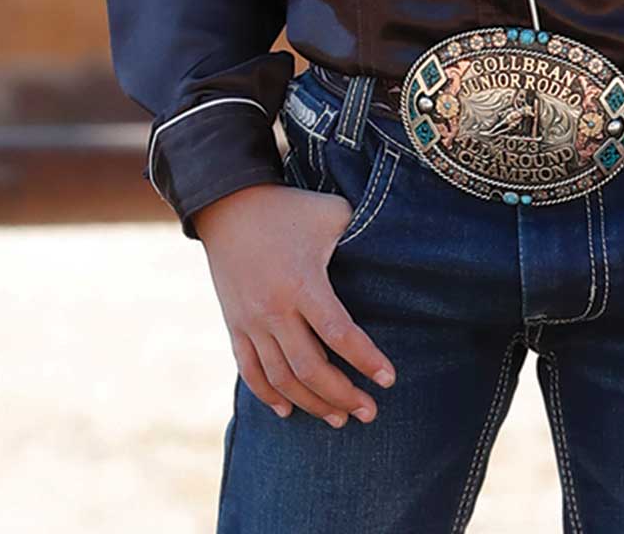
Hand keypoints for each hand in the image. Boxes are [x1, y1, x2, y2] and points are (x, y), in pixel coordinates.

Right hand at [192, 184, 397, 427]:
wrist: (228, 205)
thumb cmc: (289, 208)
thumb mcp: (330, 212)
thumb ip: (360, 233)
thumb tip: (394, 248)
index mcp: (303, 282)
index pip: (339, 334)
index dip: (366, 360)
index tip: (389, 379)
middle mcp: (275, 309)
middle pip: (311, 368)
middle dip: (343, 395)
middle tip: (370, 411)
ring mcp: (251, 322)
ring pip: (282, 378)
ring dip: (312, 404)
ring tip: (339, 418)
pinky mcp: (235, 325)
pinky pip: (250, 371)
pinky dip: (268, 396)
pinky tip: (288, 411)